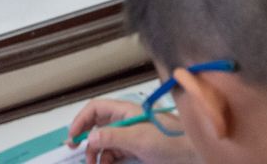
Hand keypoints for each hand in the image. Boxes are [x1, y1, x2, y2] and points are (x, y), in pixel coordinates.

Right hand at [68, 99, 194, 163]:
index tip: (73, 137)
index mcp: (127, 110)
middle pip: (98, 124)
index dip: (81, 120)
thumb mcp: (138, 139)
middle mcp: (127, 120)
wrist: (193, 154)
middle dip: (86, 136)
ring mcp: (131, 134)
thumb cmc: (171, 140)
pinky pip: (114, 152)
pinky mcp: (136, 148)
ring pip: (105, 140)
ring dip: (96, 152)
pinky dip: (106, 159)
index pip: (96, 108)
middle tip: (75, 150)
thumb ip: (112, 137)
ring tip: (94, 163)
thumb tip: (90, 138)